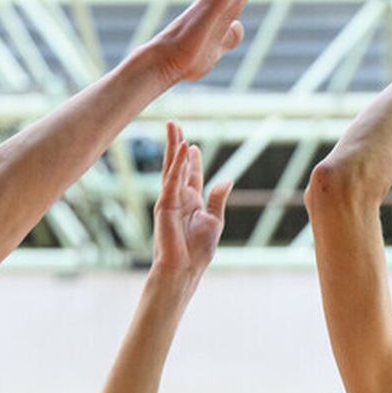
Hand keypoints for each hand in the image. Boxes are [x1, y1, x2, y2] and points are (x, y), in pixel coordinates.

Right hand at [151, 122, 227, 277]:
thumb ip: (217, 199)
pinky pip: (171, 178)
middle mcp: (179, 198)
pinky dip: (176, 163)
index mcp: (191, 202)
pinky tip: (181, 147)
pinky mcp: (164, 204)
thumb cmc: (198, 251)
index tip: (192, 146)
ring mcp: (170, 199)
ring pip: (171, 167)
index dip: (192, 160)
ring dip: (172, 146)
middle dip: (176, 144)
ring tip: (173, 126)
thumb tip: (226, 180)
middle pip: (177, 165)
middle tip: (175, 124)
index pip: (191, 175)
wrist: (184, 267)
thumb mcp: (214, 221)